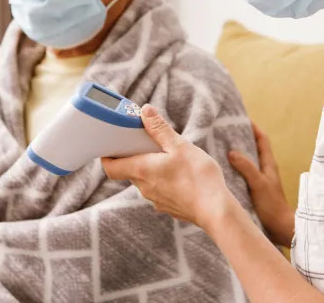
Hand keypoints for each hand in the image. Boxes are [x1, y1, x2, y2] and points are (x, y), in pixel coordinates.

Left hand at [102, 105, 235, 229]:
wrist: (216, 211)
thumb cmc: (198, 177)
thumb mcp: (180, 146)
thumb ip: (160, 129)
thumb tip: (144, 111)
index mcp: (142, 170)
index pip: (110, 167)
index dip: (107, 156)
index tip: (112, 144)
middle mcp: (144, 188)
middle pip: (129, 171)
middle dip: (134, 156)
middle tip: (146, 142)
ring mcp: (156, 200)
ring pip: (145, 181)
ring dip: (150, 168)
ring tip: (168, 157)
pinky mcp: (168, 207)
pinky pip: (159, 190)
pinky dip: (162, 180)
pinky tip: (180, 175)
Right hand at [229, 123, 293, 246]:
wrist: (280, 230)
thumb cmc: (272, 206)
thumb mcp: (259, 184)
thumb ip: (247, 167)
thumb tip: (232, 152)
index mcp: (269, 165)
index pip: (262, 140)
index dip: (254, 128)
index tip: (241, 119)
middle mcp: (264, 170)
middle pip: (253, 149)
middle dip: (240, 140)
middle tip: (223, 133)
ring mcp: (258, 182)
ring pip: (246, 163)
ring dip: (235, 156)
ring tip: (217, 150)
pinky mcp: (252, 192)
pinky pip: (241, 176)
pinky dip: (232, 171)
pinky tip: (220, 173)